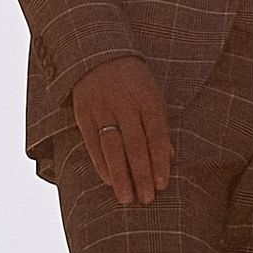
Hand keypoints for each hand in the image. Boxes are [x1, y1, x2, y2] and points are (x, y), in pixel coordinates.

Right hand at [70, 54, 172, 205]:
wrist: (98, 53)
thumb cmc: (133, 79)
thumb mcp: (152, 94)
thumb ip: (159, 124)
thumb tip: (169, 158)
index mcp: (147, 98)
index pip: (156, 137)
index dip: (160, 163)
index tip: (162, 186)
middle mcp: (124, 104)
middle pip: (135, 146)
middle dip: (142, 175)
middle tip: (147, 199)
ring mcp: (102, 109)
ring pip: (113, 149)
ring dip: (120, 176)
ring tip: (126, 197)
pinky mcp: (84, 114)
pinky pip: (93, 145)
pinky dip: (101, 165)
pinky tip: (109, 180)